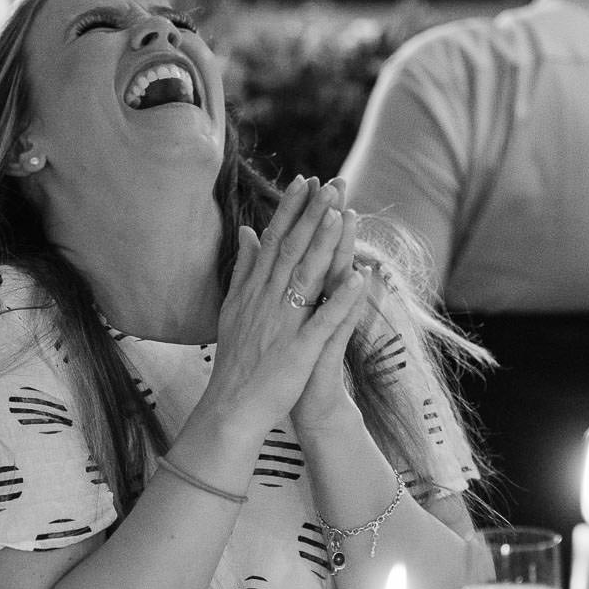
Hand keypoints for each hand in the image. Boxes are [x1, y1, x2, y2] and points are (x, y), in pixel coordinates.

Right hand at [201, 176, 366, 437]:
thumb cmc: (236, 360)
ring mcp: (282, 324)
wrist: (230, 408)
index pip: (273, 241)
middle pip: (291, 250)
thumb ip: (243, 269)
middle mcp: (265, 301)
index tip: (305, 181)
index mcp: (253, 291)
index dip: (290, 210)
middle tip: (331, 184)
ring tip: (341, 214)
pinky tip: (358, 277)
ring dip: (324, 245)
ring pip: (305, 277)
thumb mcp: (233, 308)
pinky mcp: (298, 350)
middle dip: (311, 215)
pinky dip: (339, 299)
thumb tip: (246, 231)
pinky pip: (322, 321)